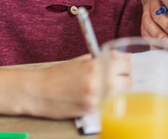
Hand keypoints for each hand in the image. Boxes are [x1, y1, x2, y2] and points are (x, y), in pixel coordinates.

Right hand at [0, 53, 131, 118]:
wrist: (38, 92)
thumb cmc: (59, 74)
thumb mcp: (83, 60)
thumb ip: (107, 58)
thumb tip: (126, 57)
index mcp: (98, 66)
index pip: (127, 66)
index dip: (124, 67)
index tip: (120, 68)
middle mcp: (100, 82)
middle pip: (129, 81)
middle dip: (124, 79)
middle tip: (114, 78)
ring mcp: (97, 98)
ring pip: (122, 94)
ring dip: (118, 91)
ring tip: (104, 88)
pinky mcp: (92, 110)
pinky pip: (110, 104)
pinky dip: (107, 100)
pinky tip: (97, 96)